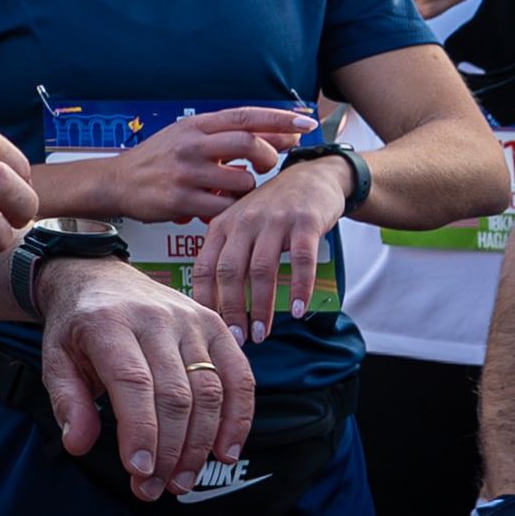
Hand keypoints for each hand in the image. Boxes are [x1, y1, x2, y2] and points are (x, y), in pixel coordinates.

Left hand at [35, 255, 257, 500]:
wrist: (97, 278)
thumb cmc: (76, 328)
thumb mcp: (54, 359)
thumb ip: (67, 401)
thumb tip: (78, 445)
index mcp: (108, 323)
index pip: (133, 383)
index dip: (141, 432)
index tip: (139, 473)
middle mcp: (155, 318)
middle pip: (176, 394)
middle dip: (169, 450)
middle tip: (157, 489)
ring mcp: (191, 320)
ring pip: (210, 391)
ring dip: (200, 444)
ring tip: (182, 481)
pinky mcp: (217, 326)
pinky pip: (239, 377)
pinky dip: (238, 419)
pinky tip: (224, 452)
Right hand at [80, 106, 310, 223]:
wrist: (115, 182)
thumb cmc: (160, 160)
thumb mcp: (189, 138)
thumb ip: (230, 136)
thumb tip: (283, 135)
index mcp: (195, 126)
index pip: (245, 116)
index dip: (279, 119)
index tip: (306, 123)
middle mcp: (190, 145)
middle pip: (248, 143)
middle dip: (268, 155)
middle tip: (267, 164)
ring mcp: (184, 173)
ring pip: (241, 181)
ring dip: (247, 189)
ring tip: (233, 190)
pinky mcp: (179, 200)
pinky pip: (223, 208)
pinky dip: (229, 209)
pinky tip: (218, 206)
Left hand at [190, 157, 348, 343]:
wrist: (312, 176)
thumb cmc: (271, 210)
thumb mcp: (240, 226)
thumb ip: (226, 255)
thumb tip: (211, 303)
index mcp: (221, 226)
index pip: (203, 267)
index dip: (205, 300)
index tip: (208, 328)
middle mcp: (243, 222)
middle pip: (229, 272)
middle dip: (232, 310)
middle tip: (238, 339)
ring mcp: (273, 221)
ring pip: (261, 270)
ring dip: (262, 306)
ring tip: (264, 333)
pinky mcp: (304, 222)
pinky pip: (300, 260)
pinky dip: (300, 288)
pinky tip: (300, 310)